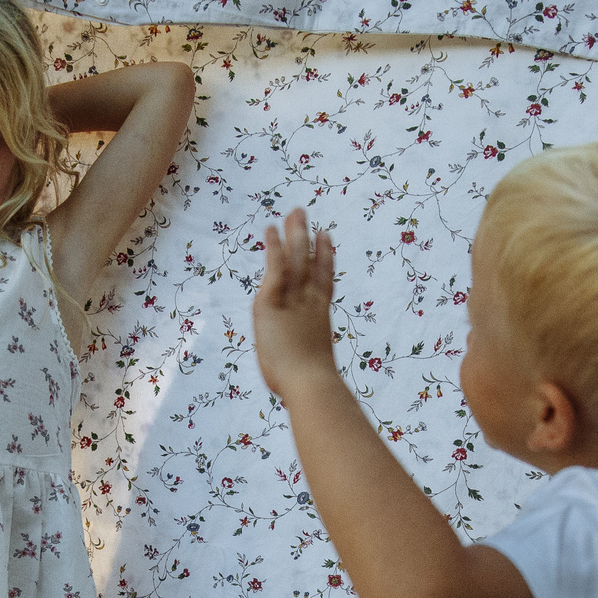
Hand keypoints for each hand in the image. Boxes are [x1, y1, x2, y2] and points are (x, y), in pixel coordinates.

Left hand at [251, 209, 338, 398]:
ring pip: (296, 259)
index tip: (326, 238)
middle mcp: (310, 302)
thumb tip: (304, 373)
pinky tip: (271, 229)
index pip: (324, 281)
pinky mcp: (273, 300)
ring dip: (294, 234)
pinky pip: (275, 267)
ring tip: (293, 211)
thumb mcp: (310, 366)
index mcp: (320, 318)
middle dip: (307, 238)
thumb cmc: (310, 386)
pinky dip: (273, 247)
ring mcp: (294, 299)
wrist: (310, 383)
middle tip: (305, 217)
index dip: (325, 258)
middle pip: (311, 262)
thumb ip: (306, 358)